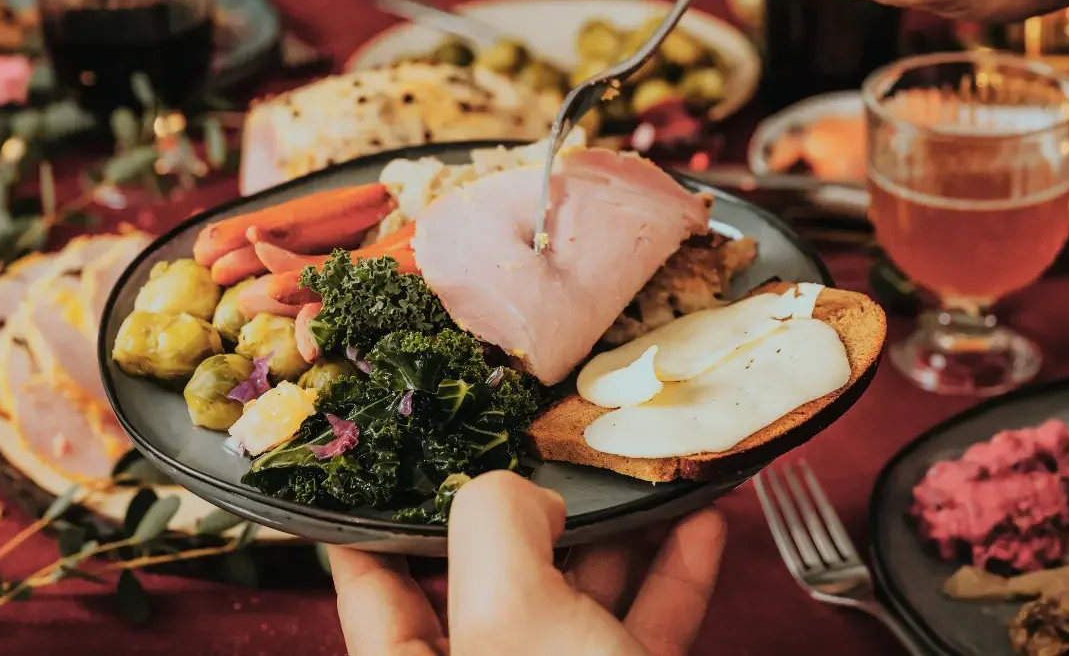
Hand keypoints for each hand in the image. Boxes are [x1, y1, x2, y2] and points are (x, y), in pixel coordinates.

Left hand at [329, 470, 726, 655]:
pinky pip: (643, 627)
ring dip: (620, 531)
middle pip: (490, 573)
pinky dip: (673, 575)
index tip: (410, 445)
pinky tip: (699, 525)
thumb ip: (493, 523)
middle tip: (551, 441)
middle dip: (533, 504)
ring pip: (578, 594)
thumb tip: (525, 498)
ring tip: (641, 469)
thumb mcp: (510, 620)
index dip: (385, 505)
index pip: (369, 579)